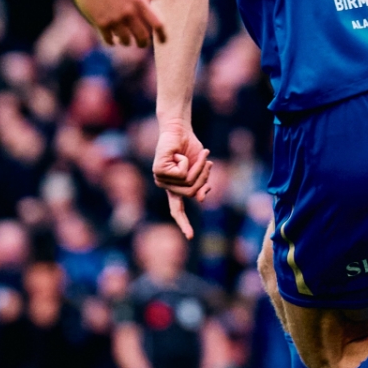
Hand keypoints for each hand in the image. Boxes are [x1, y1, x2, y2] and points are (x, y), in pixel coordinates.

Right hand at [74, 0, 166, 47]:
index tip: (163, 42)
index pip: (157, 24)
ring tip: (125, 40)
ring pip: (126, 40)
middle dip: (143, 43)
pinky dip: (112, 41)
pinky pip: (109, 39)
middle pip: (142, 36)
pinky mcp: (101, 23)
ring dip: (126, 42)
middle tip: (141, 43)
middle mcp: (129, 12)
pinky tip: (112, 39)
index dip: (162, 35)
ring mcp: (115, 19)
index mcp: (140, 2)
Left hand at [152, 121, 211, 238]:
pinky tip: (180, 154)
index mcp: (174, 188)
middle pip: (192, 192)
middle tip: (208, 162)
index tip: (190, 237)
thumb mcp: (201, 169)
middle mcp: (165, 185)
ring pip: (188, 183)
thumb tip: (201, 199)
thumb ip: (201, 184)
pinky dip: (187, 161)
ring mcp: (160, 179)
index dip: (184, 223)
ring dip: (199, 167)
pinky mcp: (159, 171)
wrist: (179, 130)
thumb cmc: (190, 148)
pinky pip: (182, 173)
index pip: (177, 209)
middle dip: (204, 177)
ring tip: (200, 155)